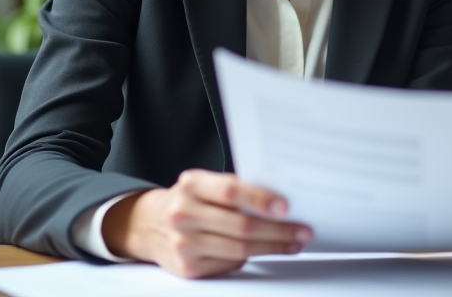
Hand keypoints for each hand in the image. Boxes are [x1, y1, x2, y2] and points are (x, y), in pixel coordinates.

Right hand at [101, 169, 311, 277]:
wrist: (150, 226)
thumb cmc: (189, 201)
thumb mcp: (204, 186)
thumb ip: (234, 189)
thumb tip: (279, 200)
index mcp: (192, 185)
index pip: (230, 191)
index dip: (260, 199)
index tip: (286, 207)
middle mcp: (184, 213)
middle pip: (240, 226)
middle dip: (278, 230)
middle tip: (302, 231)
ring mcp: (184, 243)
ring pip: (239, 249)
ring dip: (272, 247)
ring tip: (293, 243)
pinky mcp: (188, 267)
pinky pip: (229, 263)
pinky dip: (252, 258)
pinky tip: (266, 251)